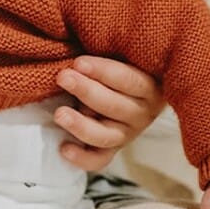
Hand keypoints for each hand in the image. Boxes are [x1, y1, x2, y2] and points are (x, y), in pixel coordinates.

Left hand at [53, 56, 163, 170]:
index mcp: (150, 87)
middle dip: (86, 91)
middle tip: (62, 77)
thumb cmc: (119, 61)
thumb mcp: (120, 53)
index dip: (103, 72)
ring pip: (107, 136)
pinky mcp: (112, 149)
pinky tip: (63, 148)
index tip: (78, 62)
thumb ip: (107, 49)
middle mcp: (142, 113)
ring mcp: (127, 134)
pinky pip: (100, 160)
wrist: (125, 86)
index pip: (130, 81)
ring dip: (81, 125)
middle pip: (115, 107)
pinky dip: (82, 158)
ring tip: (59, 114)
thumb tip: (80, 52)